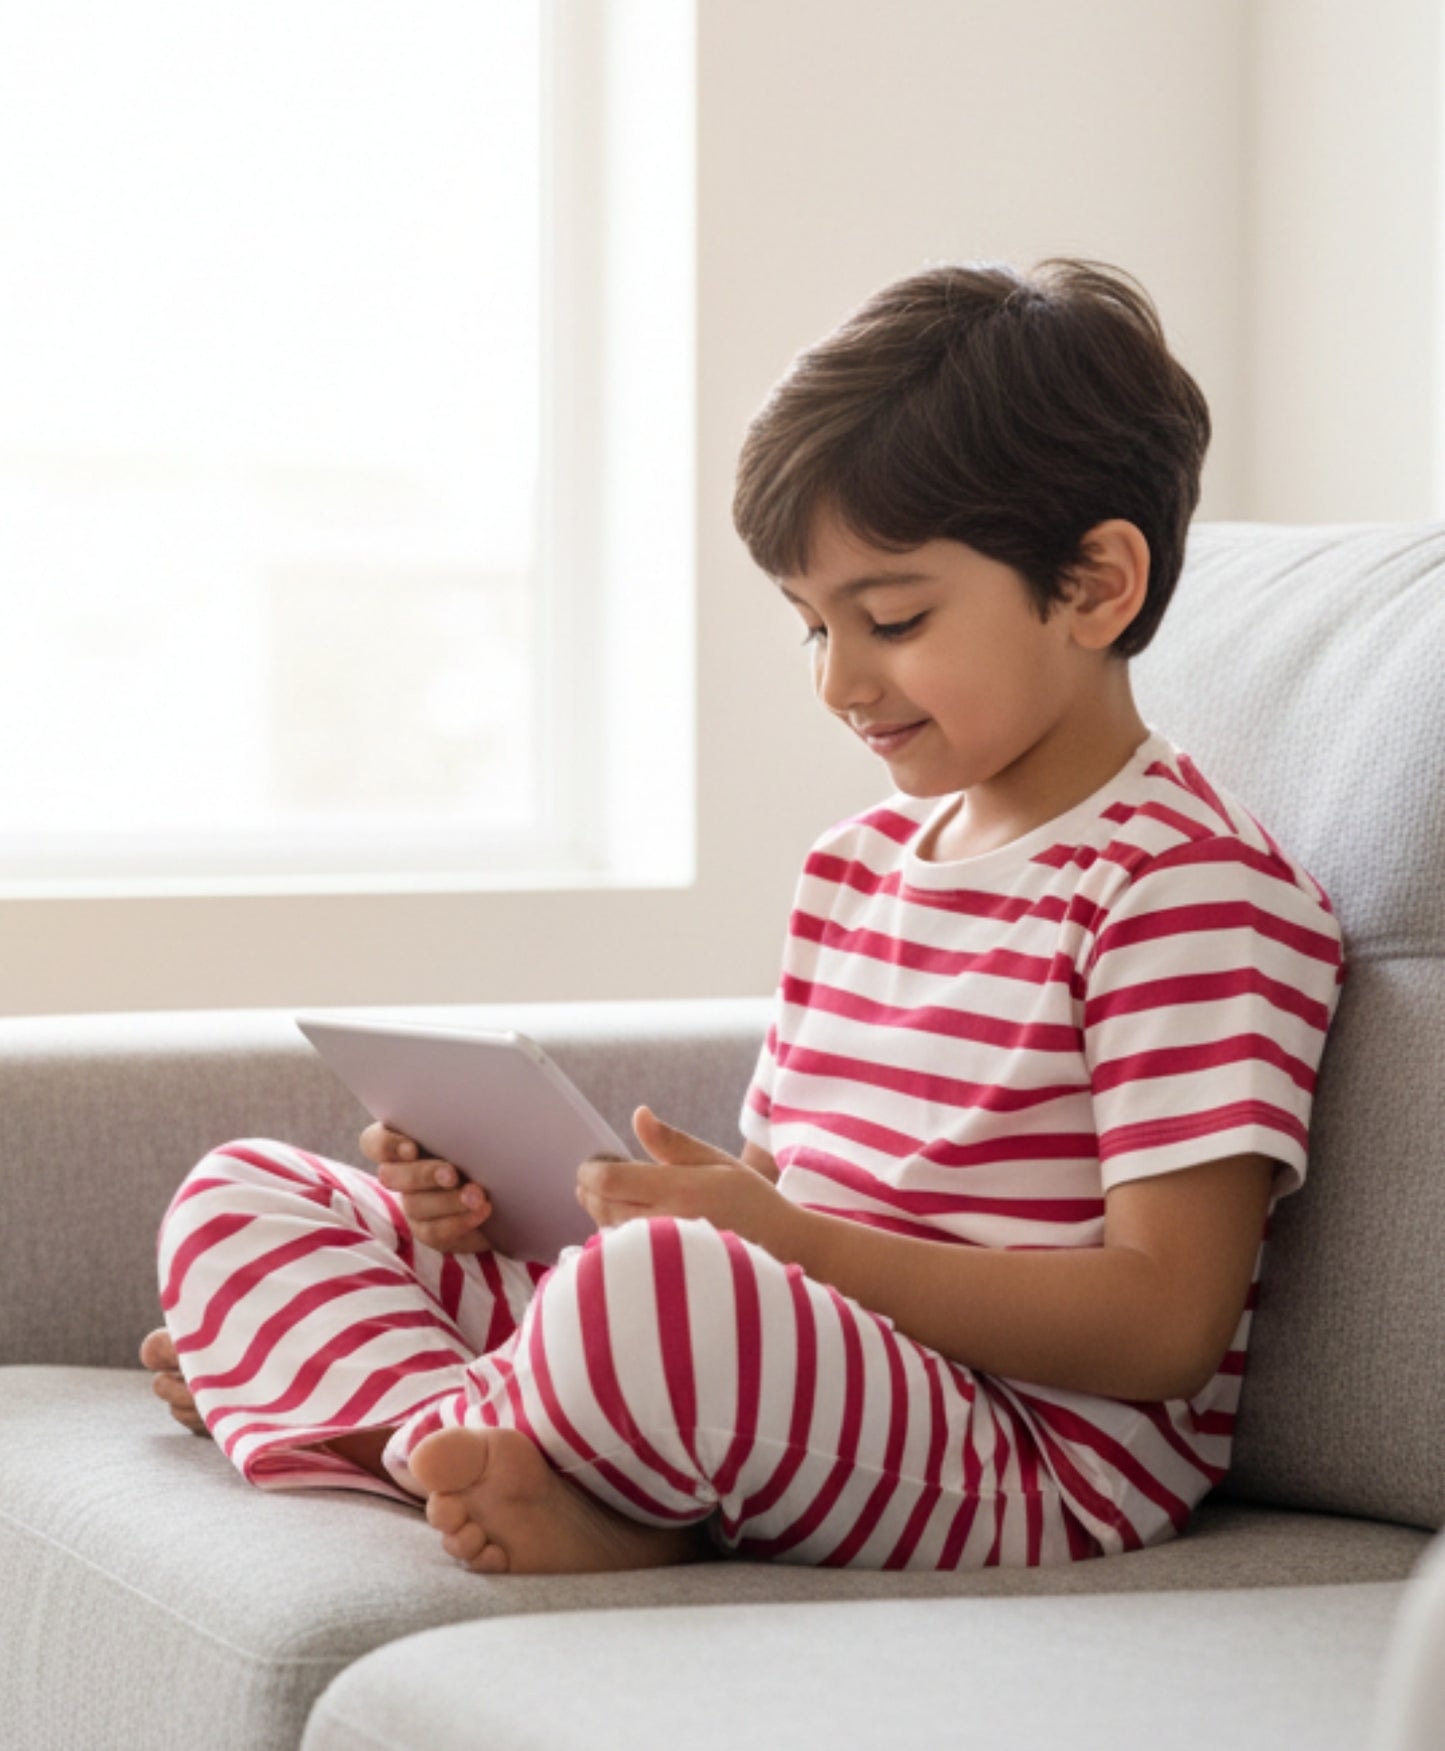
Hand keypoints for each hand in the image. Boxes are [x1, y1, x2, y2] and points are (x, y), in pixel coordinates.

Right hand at [359, 1120, 494, 1254]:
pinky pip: (433, 1231)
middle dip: (423, 1175)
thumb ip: (459, 1125)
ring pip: (415, 1204)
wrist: (503, 1185)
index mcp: (403, 1141)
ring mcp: (412, 1203)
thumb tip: (469, 1115)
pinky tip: (481, 1211)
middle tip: (452, 1174)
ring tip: (478, 1196)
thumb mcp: (473, 1130)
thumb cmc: (484, 1144)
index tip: (412, 1149)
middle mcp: (400, 1173)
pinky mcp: (428, 1229)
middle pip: (391, 1175)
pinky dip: (459, 1221)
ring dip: (448, 1200)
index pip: (374, 1142)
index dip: (386, 1146)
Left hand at [576, 1106, 801, 1262]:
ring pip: (607, 1234)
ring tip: (612, 1200)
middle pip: (601, 1207)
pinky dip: (615, 1240)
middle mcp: (668, 1225)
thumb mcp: (716, 1161)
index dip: (590, 1171)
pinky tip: (627, 1229)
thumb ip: (672, 1143)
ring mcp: (665, 1257)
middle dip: (590, 1191)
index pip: (609, 1181)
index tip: (591, 1165)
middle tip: (592, 1180)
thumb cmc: (751, 1200)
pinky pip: (624, 1257)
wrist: (785, 1250)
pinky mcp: (666, 1277)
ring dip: (601, 1214)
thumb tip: (638, 1115)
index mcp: (680, 1190)